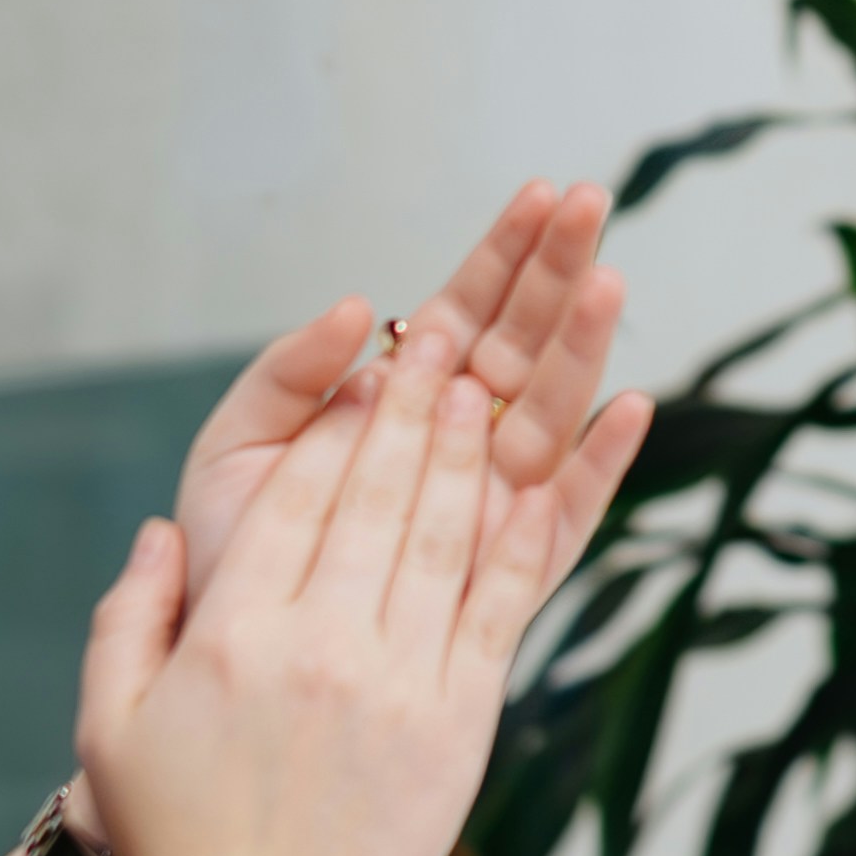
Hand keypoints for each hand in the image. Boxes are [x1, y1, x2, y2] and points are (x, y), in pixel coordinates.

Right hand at [70, 289, 649, 855]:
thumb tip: (160, 532)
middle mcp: (321, 649)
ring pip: (439, 540)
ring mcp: (398, 687)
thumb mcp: (109, 723)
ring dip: (464, 455)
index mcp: (235, 638)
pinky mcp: (457, 728)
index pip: (293, 501)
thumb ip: (128, 617)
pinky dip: (519, 544)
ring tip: (484, 387)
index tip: (365, 369)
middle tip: (442, 339)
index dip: (333, 426)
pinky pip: (495, 614)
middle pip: (375, 499)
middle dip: (409, 410)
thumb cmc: (177, 841)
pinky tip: (534, 488)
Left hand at [168, 181, 634, 575]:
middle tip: (592, 205)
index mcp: (392, 402)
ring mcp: (485, 503)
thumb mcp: (236, 445)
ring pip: (550, 411)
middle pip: (521, 344)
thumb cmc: (226, 554)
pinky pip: (567, 513)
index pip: (464, 311)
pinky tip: (631, 409)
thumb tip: (361, 307)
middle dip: (557, 271)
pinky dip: (602, 463)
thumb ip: (287, 373)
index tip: (540, 196)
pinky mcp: (505, 572)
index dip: (503, 253)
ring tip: (609, 280)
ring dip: (584, 344)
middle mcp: (451, 444)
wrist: (224, 659)